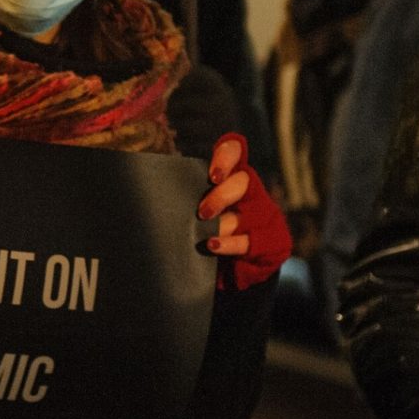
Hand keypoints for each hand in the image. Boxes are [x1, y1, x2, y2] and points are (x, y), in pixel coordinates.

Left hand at [198, 134, 292, 290]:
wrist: (233, 266)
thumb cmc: (206, 227)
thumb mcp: (198, 206)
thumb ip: (186, 194)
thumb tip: (148, 188)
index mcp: (232, 175)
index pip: (234, 152)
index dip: (226, 157)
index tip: (213, 174)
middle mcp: (251, 191)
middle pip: (243, 181)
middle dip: (222, 195)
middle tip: (202, 211)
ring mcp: (263, 215)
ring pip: (247, 214)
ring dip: (224, 225)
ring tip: (205, 234)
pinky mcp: (270, 240)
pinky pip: (250, 241)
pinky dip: (230, 244)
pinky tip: (213, 245)